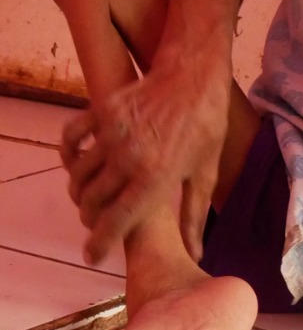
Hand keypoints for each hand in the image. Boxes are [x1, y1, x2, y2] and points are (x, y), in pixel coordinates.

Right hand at [61, 60, 229, 263]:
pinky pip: (70, 139)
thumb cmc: (206, 124)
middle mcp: (129, 158)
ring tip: (90, 194)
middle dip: (90, 218)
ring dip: (79, 192)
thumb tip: (195, 255)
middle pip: (92, 203)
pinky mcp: (102, 111)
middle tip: (98, 220)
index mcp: (156, 178)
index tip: (91, 256)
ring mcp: (112, 133)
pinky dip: (68, 155)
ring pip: (78, 176)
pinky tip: (78, 161)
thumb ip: (194, 216)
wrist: (194, 74)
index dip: (99, 245)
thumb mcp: (205, 172)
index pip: (116, 223)